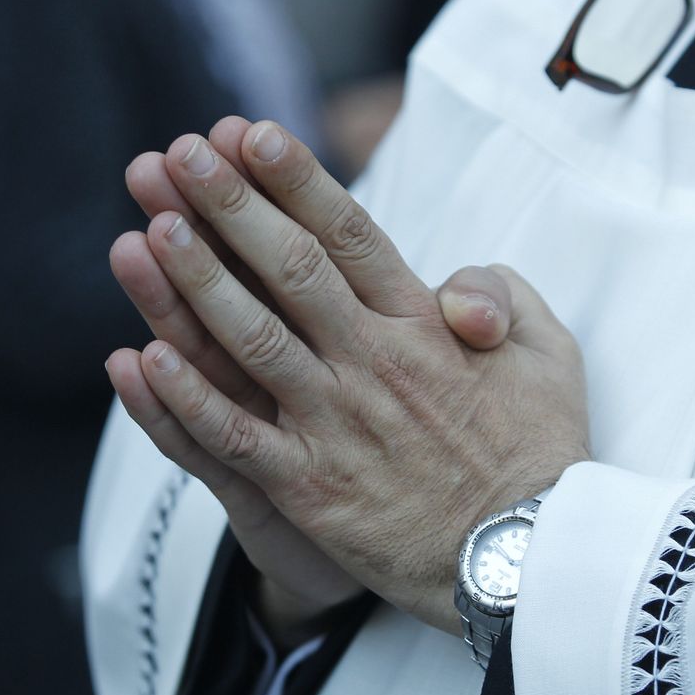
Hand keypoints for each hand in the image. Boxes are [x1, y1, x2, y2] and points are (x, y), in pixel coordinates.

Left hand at [107, 120, 589, 634]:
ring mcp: (336, 423)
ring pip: (253, 338)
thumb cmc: (541, 453)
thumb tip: (452, 280)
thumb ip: (499, 294)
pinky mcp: (310, 487)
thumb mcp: (549, 353)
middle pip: (290, 268)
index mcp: (424, 325)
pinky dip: (189, 399)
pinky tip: (144, 356)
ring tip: (151, 229)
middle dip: (231, 206)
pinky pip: (237, 436)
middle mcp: (373, 361)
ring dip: (198, 281)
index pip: (351, 233)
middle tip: (180, 155)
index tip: (250, 133)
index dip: (296, 180)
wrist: (531, 561)